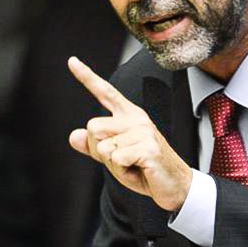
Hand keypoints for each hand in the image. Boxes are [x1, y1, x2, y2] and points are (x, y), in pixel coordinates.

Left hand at [68, 56, 191, 210]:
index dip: (87, 77)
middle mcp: (136, 119)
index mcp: (129, 116)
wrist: (175, 185)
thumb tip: (72, 136)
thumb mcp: (115, 157)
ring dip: (113, 164)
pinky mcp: (148, 148)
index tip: (72, 61)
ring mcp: (144, 132)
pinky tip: (139, 170)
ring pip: (103, 147)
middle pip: (93, 127)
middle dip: (99, 150)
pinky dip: (122, 172)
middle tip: (123, 160)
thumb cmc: (145, 169)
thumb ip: (94, 146)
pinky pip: (116, 160)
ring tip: (133, 165)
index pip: (105, 93)